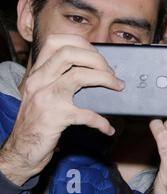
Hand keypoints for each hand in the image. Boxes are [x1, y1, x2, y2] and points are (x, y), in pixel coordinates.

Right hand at [0, 34, 122, 185]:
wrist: (21, 150)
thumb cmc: (37, 120)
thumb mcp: (42, 93)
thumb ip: (60, 78)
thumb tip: (95, 67)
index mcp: (37, 72)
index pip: (55, 42)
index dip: (81, 44)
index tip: (97, 55)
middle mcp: (39, 81)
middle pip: (69, 53)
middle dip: (97, 59)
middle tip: (110, 72)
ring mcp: (46, 99)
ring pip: (79, 76)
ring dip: (105, 79)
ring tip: (117, 86)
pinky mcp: (56, 118)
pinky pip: (87, 115)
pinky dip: (101, 121)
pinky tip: (108, 128)